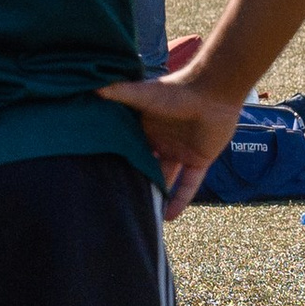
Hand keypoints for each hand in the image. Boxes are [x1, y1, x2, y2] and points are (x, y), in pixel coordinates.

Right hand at [99, 69, 250, 221]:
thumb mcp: (142, 94)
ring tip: (141, 216)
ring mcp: (181, 152)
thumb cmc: (176, 90)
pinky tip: (169, 217)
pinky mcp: (199, 160)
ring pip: (166, 178)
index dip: (118, 162)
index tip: (99, 179)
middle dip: (136, 182)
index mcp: (146, 128)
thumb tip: (91, 88)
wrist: (213, 91)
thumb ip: (118, 93)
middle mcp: (162, 142)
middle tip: (117, 203)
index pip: (130, 149)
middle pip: (147, 166)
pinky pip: (189, 185)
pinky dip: (180, 200)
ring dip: (157, 195)